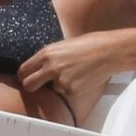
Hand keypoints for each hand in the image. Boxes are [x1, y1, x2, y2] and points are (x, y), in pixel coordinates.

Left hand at [13, 32, 130, 116]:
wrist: (111, 51)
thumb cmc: (90, 44)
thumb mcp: (63, 46)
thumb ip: (49, 57)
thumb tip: (39, 68)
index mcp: (46, 53)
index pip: (23, 70)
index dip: (23, 75)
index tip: (26, 77)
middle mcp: (51, 68)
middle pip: (29, 85)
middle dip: (32, 86)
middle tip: (38, 85)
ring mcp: (61, 80)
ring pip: (53, 88)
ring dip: (60, 83)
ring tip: (76, 72)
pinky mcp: (72, 90)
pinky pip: (66, 92)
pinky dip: (72, 87)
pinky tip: (83, 76)